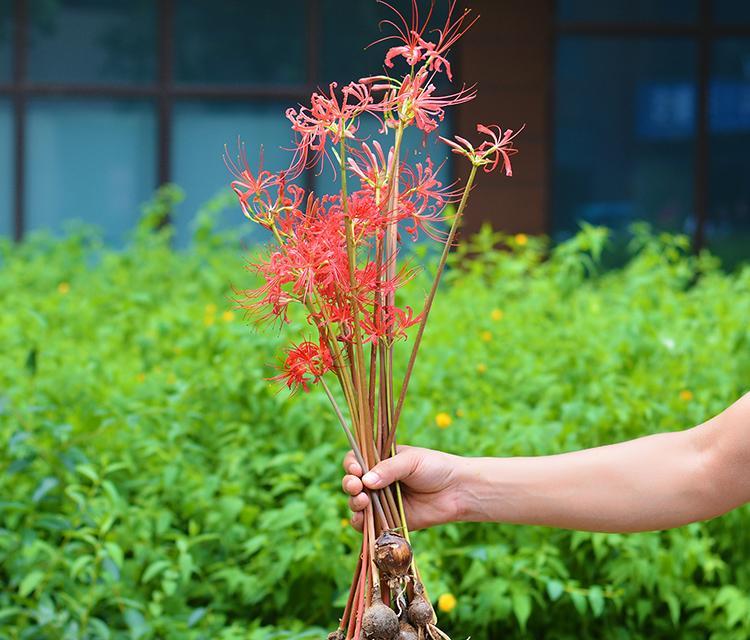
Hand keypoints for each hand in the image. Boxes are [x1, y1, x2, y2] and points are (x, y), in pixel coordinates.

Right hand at [341, 445, 465, 530]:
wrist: (458, 491)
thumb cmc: (436, 468)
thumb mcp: (411, 461)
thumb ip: (388, 469)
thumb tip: (365, 481)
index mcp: (381, 460)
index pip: (356, 459)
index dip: (351, 464)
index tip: (356, 469)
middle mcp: (378, 481)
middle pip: (353, 483)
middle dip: (350, 484)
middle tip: (356, 486)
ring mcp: (382, 501)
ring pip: (357, 504)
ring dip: (354, 503)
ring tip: (363, 501)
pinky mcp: (388, 521)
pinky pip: (368, 524)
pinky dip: (360, 523)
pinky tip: (362, 518)